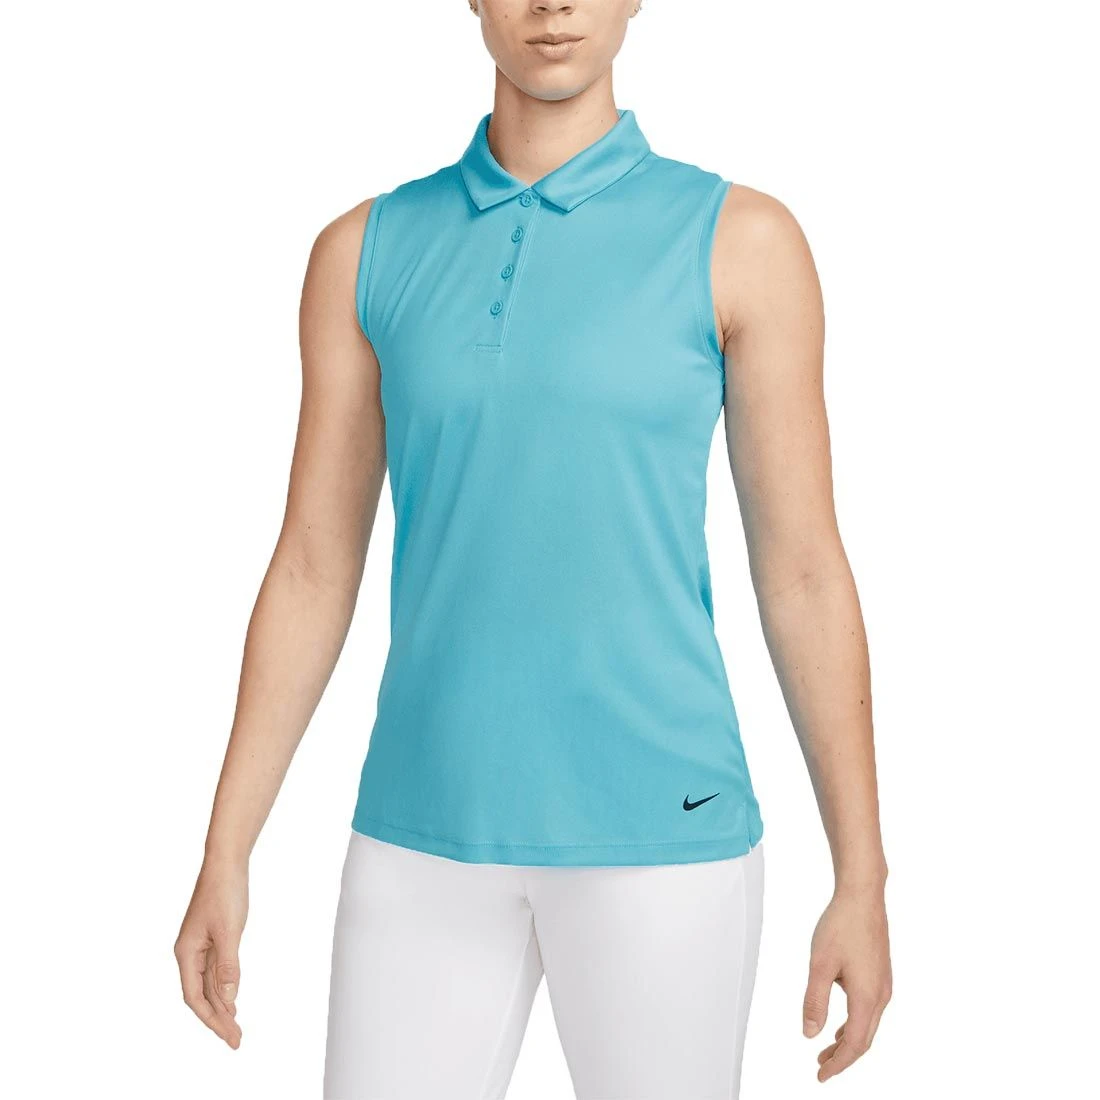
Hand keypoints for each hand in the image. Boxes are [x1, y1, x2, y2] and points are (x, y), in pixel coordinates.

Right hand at [174, 859, 248, 1047]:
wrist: (226, 862)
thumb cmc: (224, 892)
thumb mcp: (229, 930)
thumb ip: (228, 966)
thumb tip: (228, 999)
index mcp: (187, 952)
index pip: (194, 997)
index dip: (210, 1019)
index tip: (228, 1036)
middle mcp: (189, 952)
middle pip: (200, 995)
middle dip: (217, 1019)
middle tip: (236, 1040)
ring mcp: (200, 945)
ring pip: (208, 985)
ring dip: (221, 1006)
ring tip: (234, 1028)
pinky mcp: (212, 938)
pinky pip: (215, 971)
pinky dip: (223, 987)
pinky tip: (232, 1000)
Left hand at [802, 882, 891, 1081]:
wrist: (862, 896)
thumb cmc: (841, 925)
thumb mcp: (820, 964)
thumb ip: (814, 1001)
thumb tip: (810, 1034)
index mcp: (867, 997)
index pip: (854, 1044)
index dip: (838, 1064)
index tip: (820, 1076)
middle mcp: (881, 995)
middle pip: (864, 1039)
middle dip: (842, 1057)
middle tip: (820, 1068)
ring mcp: (883, 984)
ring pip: (867, 1024)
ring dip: (848, 1040)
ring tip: (826, 1049)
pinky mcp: (880, 974)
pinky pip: (870, 1010)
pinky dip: (854, 1023)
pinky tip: (840, 1022)